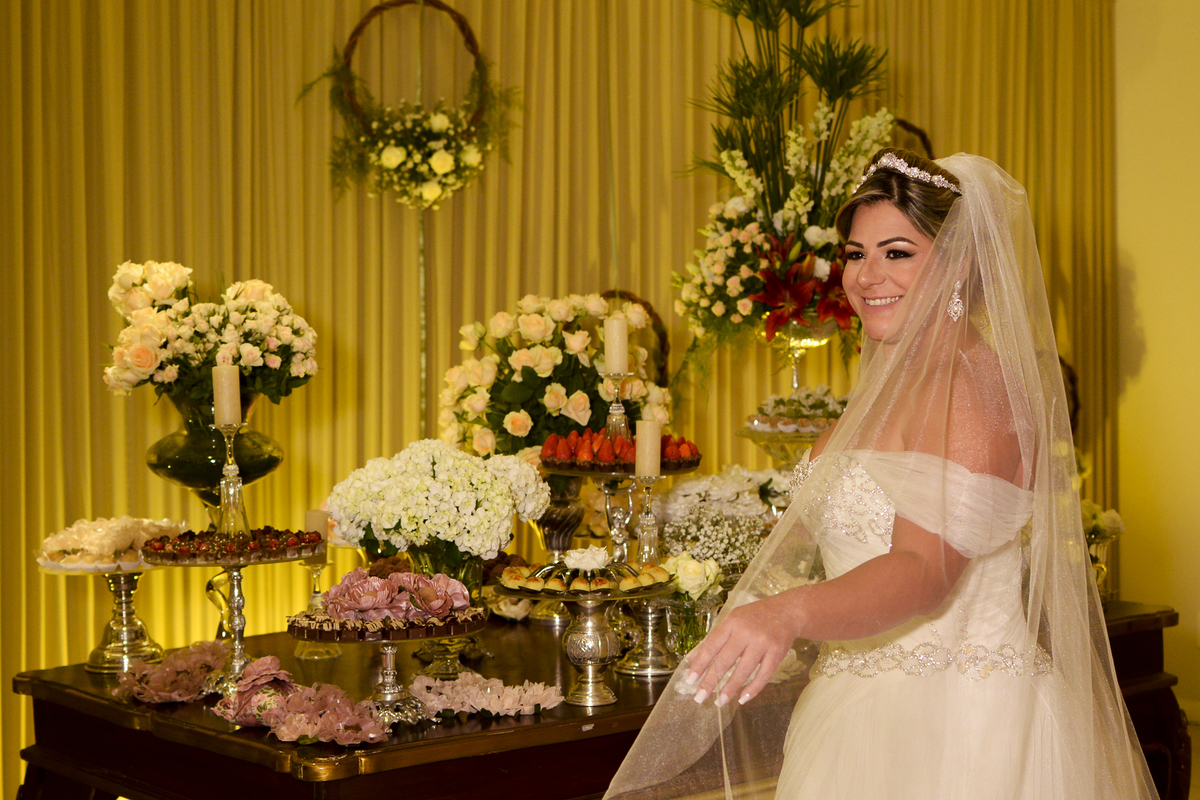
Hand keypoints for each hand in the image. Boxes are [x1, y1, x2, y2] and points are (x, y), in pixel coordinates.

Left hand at [683, 589, 803, 706]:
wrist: (786, 611)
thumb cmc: (754, 617)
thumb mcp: (732, 621)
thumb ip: (714, 639)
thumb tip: (692, 659)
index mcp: (732, 622)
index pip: (711, 646)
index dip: (700, 664)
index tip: (690, 680)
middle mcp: (746, 632)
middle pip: (725, 661)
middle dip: (711, 681)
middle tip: (699, 697)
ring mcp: (763, 643)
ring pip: (743, 671)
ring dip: (730, 689)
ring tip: (719, 701)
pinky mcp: (777, 653)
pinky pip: (763, 676)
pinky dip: (752, 689)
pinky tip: (742, 699)